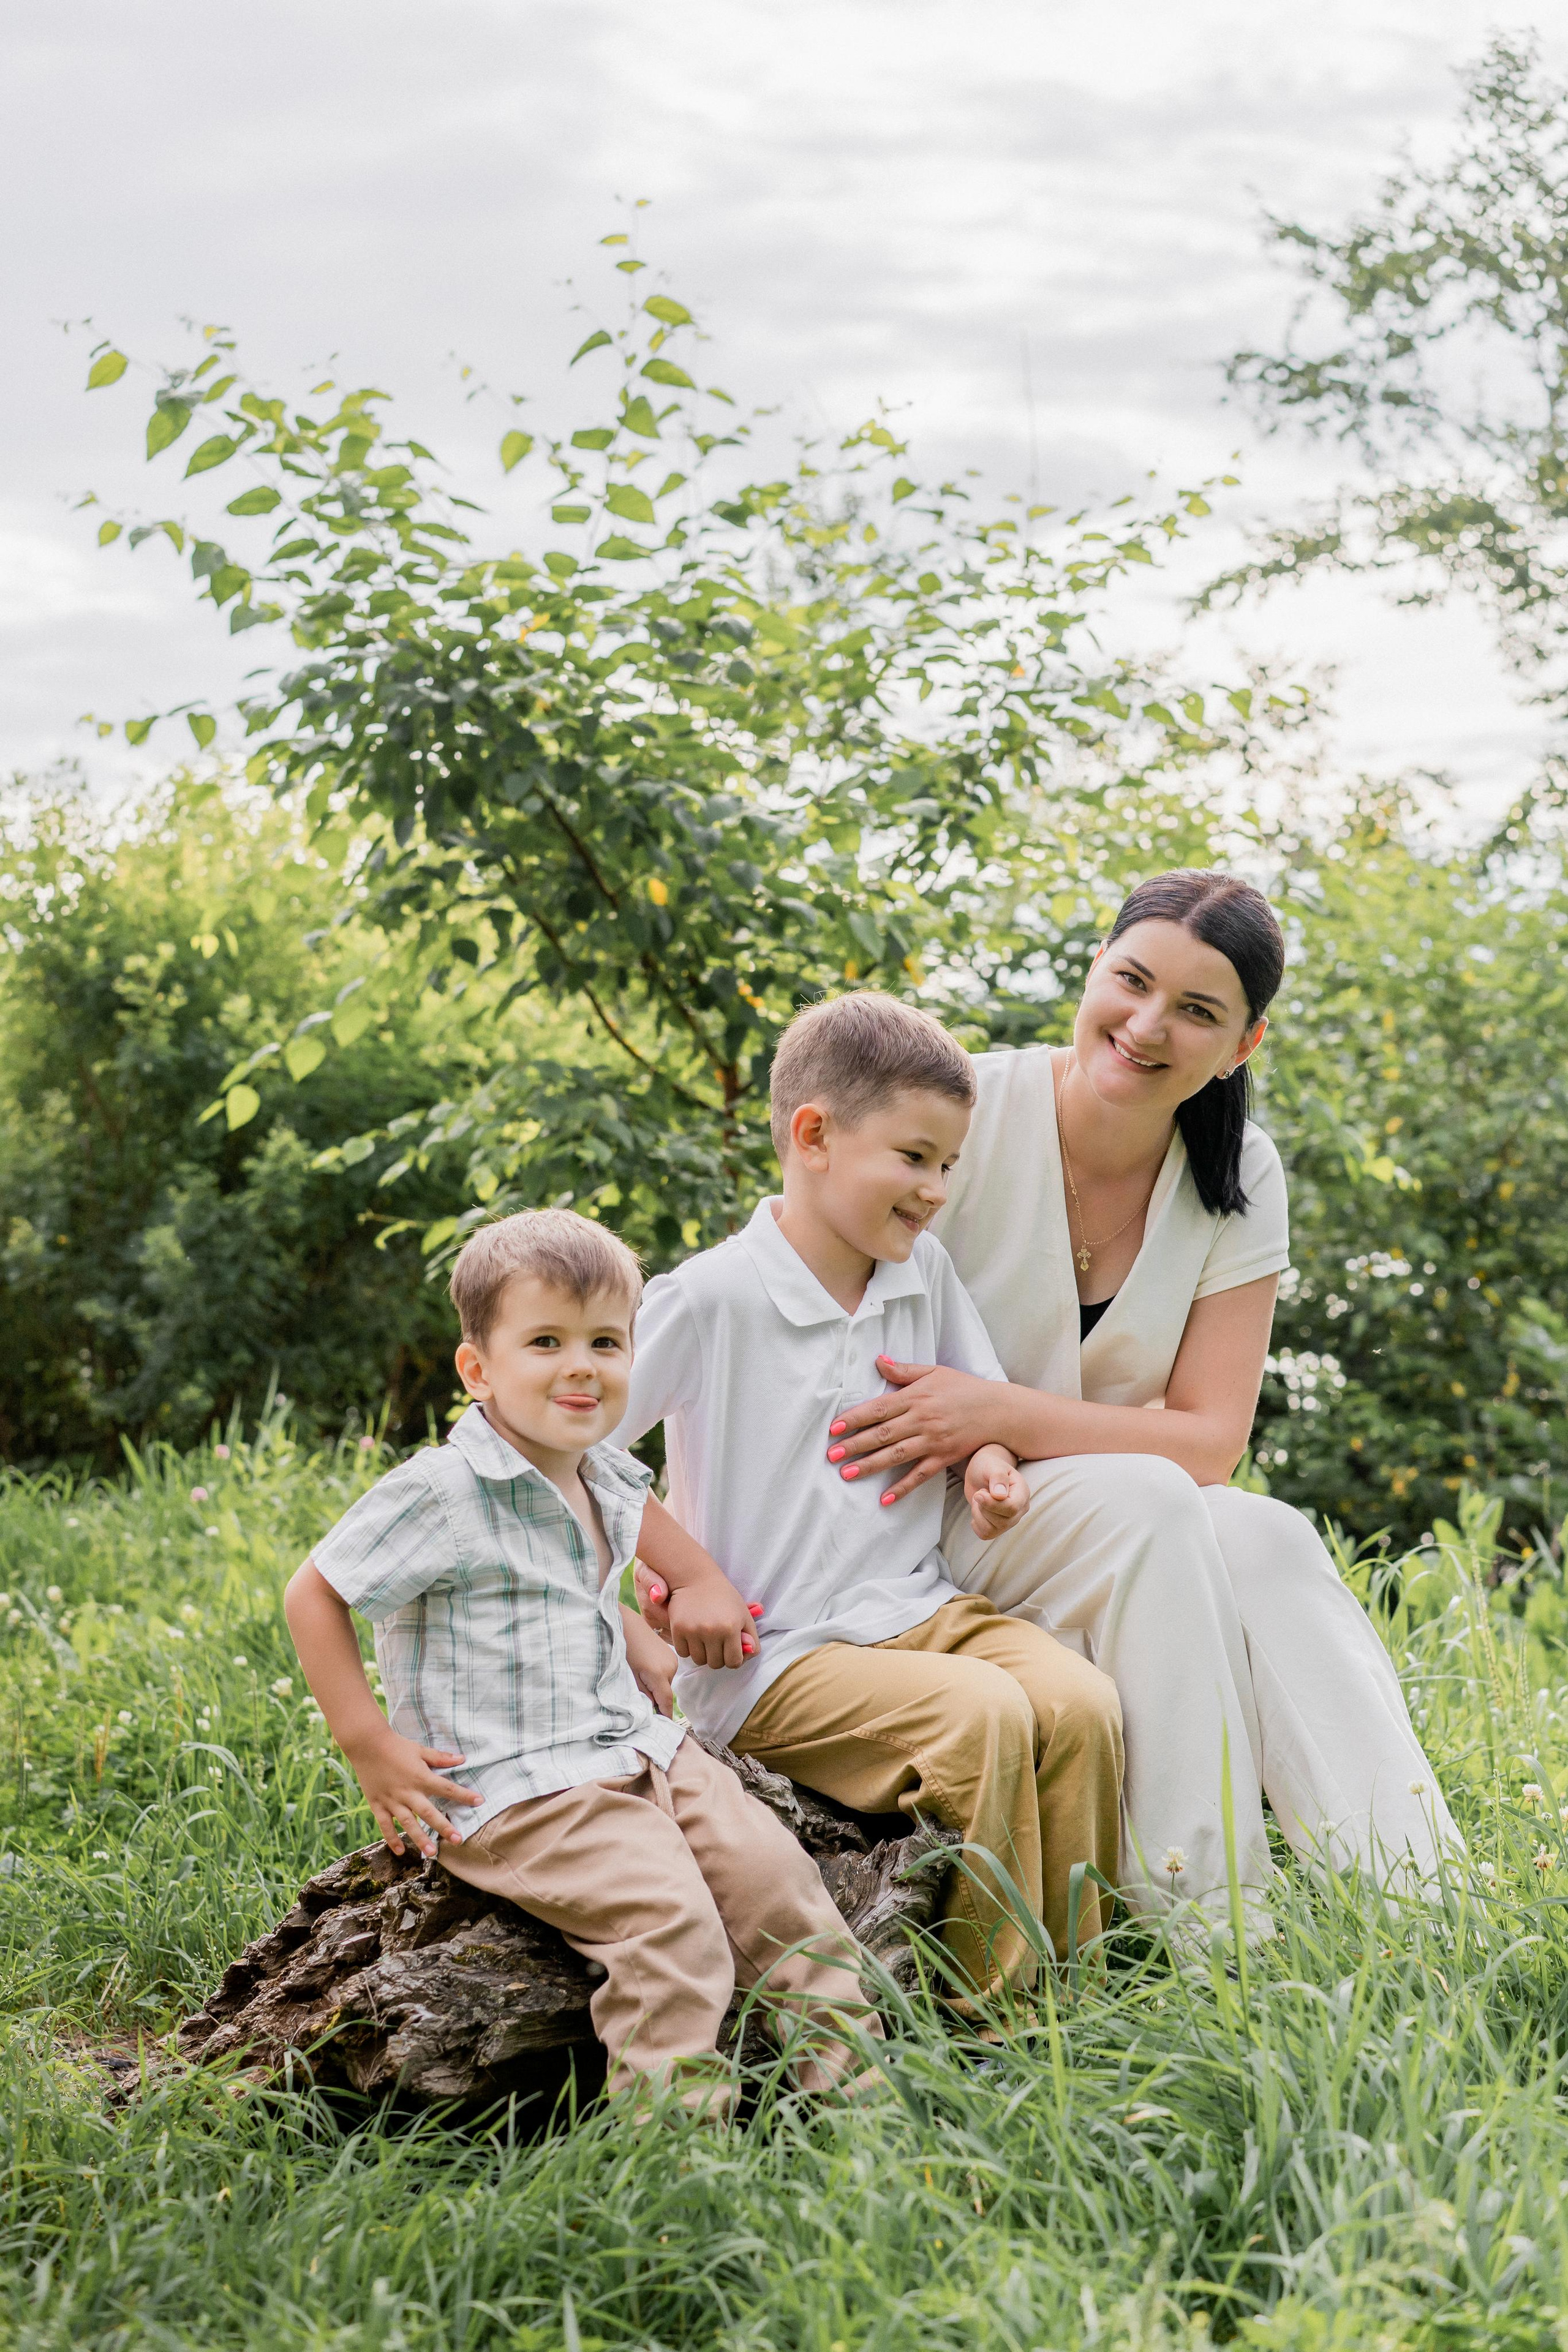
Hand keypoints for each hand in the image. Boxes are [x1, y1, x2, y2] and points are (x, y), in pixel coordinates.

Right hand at [344, 1726, 481, 1859]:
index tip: (479, 1801)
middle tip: (458, 1840)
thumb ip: (440, 1757)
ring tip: (432, 1853)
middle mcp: (408, 1792)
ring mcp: (392, 1800)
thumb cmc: (396, 1746)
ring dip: (420, 1838)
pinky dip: (392, 1839)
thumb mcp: (420, 1750)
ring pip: (408, 1823)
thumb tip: (462, 1759)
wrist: (367, 1744)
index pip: (447, 1788)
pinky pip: (385, 1825)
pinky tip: (400, 1851)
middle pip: (429, 1812)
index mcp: (421, 1777)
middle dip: (444, 1827)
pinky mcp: (378, 1805)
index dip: (464, 1795)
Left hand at [621, 1604, 676, 1715]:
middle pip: (666, 1694)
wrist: (624, 1622)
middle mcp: (671, 1667)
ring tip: (639, 1681)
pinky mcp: (671, 1653)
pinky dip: (658, 1676)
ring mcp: (673, 1659)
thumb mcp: (629, 1676)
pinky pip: (666, 1672)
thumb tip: (652, 1709)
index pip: (666, 1703)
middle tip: (641, 1703)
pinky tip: (645, 1670)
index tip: (661, 1728)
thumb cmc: (622, 1649)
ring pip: (666, 1683)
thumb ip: (642, 1695)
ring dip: (656, 1687)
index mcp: (660, 1674)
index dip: (664, 1716)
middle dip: (656, 1700)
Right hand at [633, 1561, 762, 1660]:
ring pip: (699, 1660)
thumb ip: (751, 1637)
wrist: (696, 1579)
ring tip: (705, 1639)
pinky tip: (692, 1636)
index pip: (734, 1662)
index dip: (734, 1658)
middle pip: (716, 1664)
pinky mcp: (677, 1629)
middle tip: (717, 1642)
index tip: (730, 1649)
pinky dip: (688, 1648)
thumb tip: (748, 1654)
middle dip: (718, 1656)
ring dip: (703, 1654)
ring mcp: (693, 1631)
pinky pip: (684, 1653)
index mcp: (731, 1627)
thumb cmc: (724, 1597)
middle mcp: (712, 1630)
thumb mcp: (744, 1614)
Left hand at [827, 1359, 1007, 1505]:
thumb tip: (878, 1361)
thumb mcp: (934, 1371)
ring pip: (896, 1455)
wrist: (998, 1410)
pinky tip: (884, 1498)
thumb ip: (904, 1370)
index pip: (879, 1408)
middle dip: (855, 1445)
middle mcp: (922, 1419)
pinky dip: (902, 1487)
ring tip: (847, 1474)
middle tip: (831, 1455)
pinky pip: (920, 1475)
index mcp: (916, 1397)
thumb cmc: (964, 1388)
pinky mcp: (943, 1457)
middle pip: (883, 1434)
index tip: (834, 1428)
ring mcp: (933, 1441)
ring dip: (870, 1465)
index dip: (855, 1418)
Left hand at [965, 1445, 1030, 1540]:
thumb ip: (998, 1478)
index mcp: (1022, 1492)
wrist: (982, 1471)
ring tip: (980, 1499)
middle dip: (984, 1508)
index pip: (1012, 1508)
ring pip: (992, 1530)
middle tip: (980, 1491)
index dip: (992, 1504)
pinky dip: (976, 1524)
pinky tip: (978, 1510)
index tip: (979, 1493)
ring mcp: (1010, 1520)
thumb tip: (1000, 1496)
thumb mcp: (992, 1465)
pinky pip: (985, 1535)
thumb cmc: (988, 1465)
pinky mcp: (998, 1527)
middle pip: (1003, 1521)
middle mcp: (1020, 1509)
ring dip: (978, 1515)